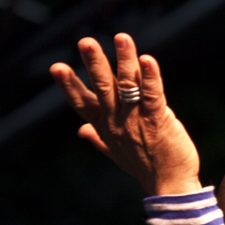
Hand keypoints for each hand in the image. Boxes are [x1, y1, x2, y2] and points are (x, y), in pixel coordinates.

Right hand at [50, 34, 201, 195]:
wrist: (169, 186)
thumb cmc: (145, 167)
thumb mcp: (116, 153)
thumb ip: (98, 139)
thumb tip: (81, 131)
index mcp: (105, 127)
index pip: (82, 103)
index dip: (69, 85)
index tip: (56, 67)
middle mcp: (118, 121)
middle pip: (103, 88)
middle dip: (94, 63)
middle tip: (86, 42)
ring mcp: (137, 120)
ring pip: (128, 85)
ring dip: (125, 60)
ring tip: (122, 38)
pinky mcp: (158, 120)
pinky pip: (152, 94)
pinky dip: (150, 76)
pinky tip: (147, 60)